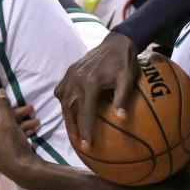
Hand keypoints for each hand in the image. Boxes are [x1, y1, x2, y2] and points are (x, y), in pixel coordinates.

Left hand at [0, 90, 40, 175]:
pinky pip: (9, 137)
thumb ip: (4, 106)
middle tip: (29, 107)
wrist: (23, 171)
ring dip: (21, 122)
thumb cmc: (12, 146)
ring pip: (6, 129)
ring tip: (36, 118)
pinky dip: (20, 131)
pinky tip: (33, 128)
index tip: (3, 90)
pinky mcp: (2, 152)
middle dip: (15, 113)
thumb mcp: (8, 124)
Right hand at [55, 31, 138, 151]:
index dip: (86, 131)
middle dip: (73, 126)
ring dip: (66, 115)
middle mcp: (76, 80)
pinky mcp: (69, 71)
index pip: (86, 113)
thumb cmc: (125, 63)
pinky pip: (61, 90)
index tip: (86, 145)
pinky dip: (64, 101)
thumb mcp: (127, 80)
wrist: (116, 43)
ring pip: (63, 100)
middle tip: (77, 140)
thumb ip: (122, 99)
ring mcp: (71, 75)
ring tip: (72, 128)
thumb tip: (122, 119)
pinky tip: (69, 109)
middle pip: (70, 109)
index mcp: (91, 84)